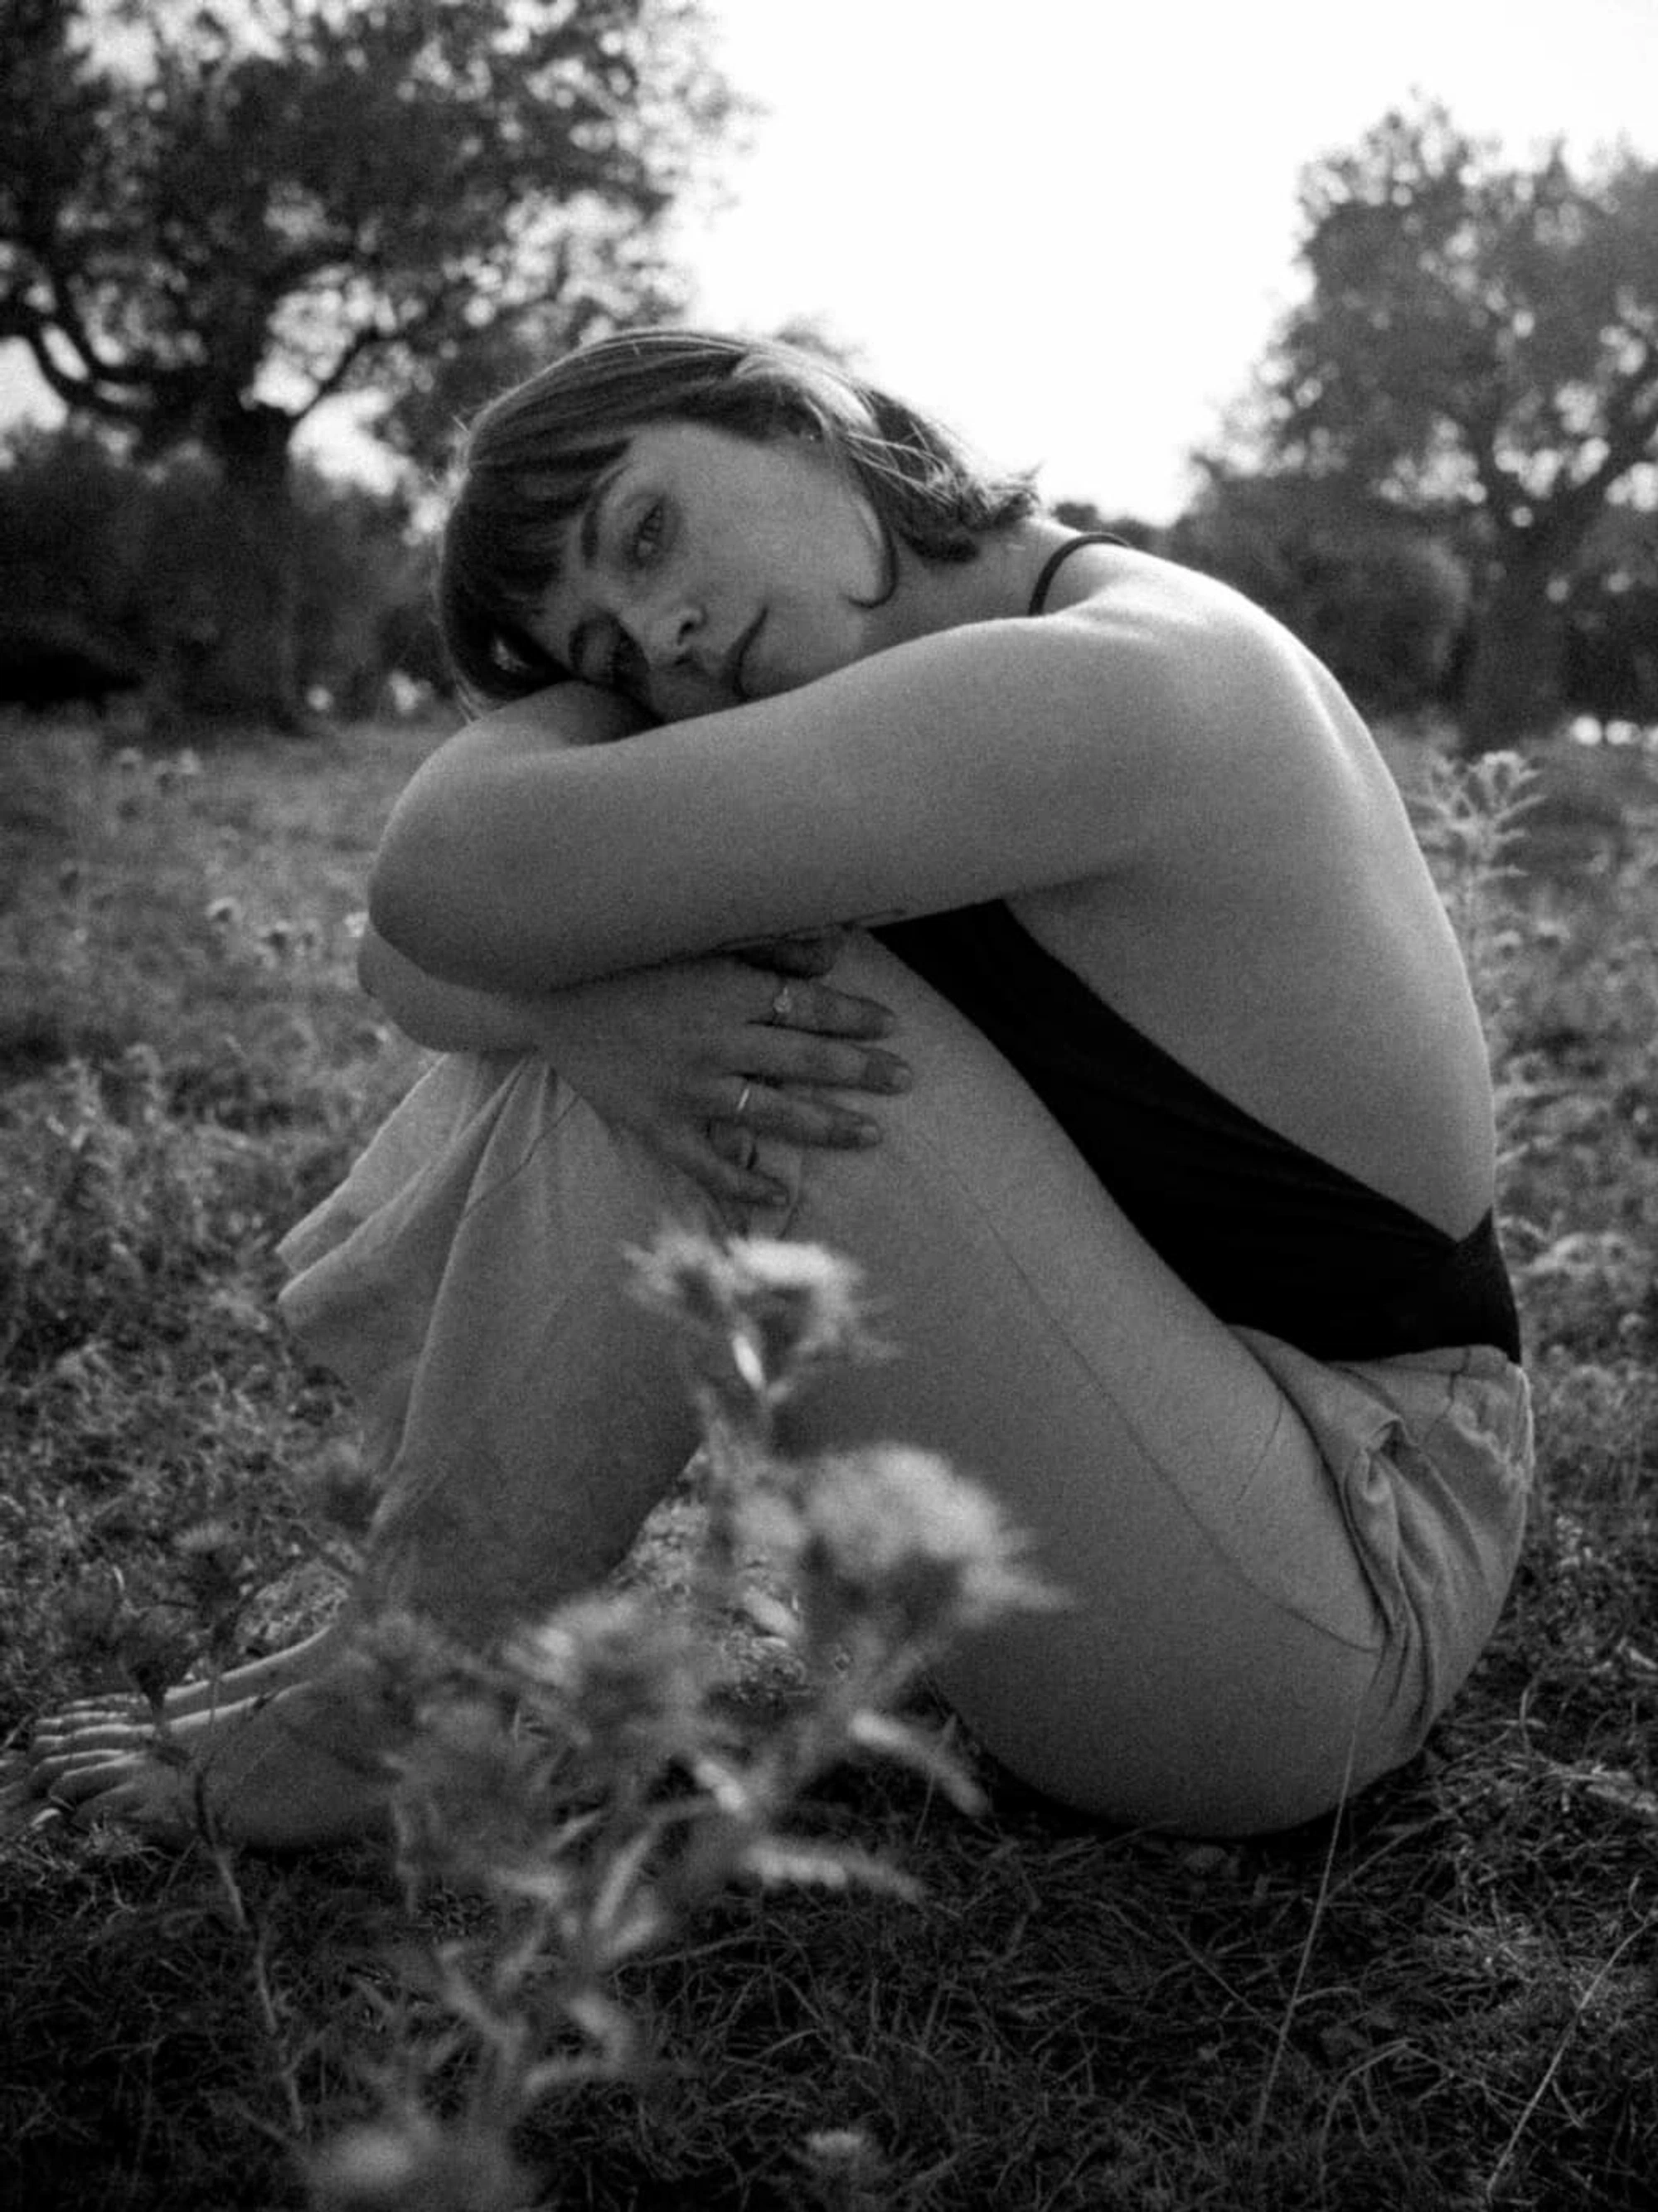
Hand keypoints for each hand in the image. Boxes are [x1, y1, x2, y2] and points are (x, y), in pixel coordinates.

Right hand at [532, 951, 909, 1207]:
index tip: (893, 1026)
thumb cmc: (622, 953)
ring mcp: (685, 1089)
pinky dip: (744, 1184)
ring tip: (872, 1133)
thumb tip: (834, 949)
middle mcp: (714, 1043)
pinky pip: (706, 1164)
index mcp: (726, 991)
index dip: (856, 1017)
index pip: (809, 1008)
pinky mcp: (654, 1123)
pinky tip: (782, 1194)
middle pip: (805, 1061)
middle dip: (862, 1071)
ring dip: (827, 1125)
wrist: (541, 988)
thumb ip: (767, 944)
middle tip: (906, 1079)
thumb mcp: (694, 935)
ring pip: (772, 1115)